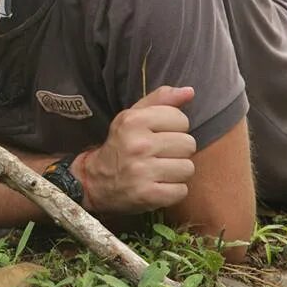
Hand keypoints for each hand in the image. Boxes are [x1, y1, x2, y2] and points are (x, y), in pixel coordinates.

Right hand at [77, 86, 196, 213]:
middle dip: (177, 150)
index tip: (159, 135)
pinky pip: (181, 191)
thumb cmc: (121, 144)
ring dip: (177, 171)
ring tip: (160, 170)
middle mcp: (138, 144)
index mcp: (134, 120)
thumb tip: (190, 91)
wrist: (95, 180)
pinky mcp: (147, 195)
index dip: (174, 128)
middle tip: (159, 154)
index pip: (181, 119)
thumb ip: (161, 100)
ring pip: (188, 168)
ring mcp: (142, 171)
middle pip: (188, 144)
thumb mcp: (134, 116)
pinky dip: (173, 191)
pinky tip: (158, 185)